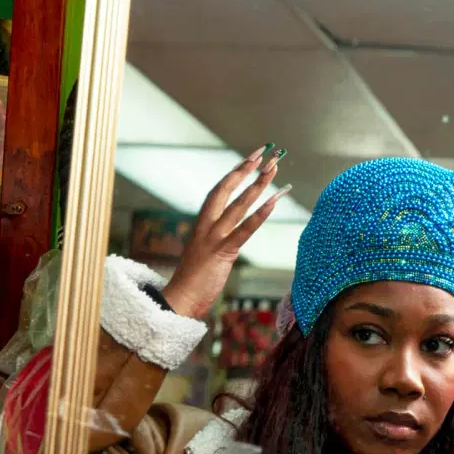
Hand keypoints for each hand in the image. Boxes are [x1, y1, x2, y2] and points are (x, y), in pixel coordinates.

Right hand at [161, 144, 289, 318]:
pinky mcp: (221, 253)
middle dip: (246, 169)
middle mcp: (206, 225)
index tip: (252, 157)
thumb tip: (233, 227)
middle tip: (266, 154)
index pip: (219, 189)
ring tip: (273, 170)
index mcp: (202, 223)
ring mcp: (213, 238)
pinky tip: (273, 202)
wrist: (180, 299)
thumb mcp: (205, 250)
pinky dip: (259, 215)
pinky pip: (243, 230)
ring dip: (257, 186)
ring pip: (237, 205)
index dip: (235, 171)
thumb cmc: (194, 278)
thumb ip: (218, 235)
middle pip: (227, 189)